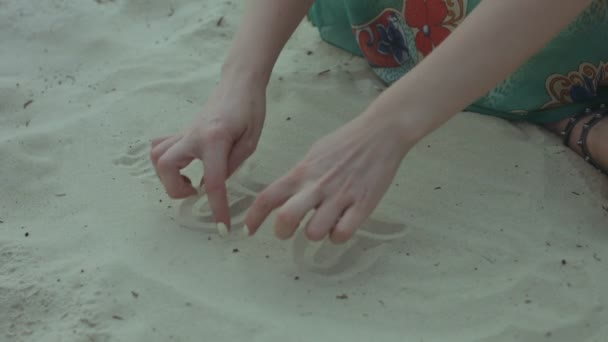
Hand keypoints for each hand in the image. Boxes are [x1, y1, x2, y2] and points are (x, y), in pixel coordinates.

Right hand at [150, 78, 265, 228]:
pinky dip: (165, 161)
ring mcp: (184, 132)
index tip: (222, 227)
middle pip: (166, 166)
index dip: (217, 208)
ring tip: (188, 181)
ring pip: (158, 157)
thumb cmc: (250, 109)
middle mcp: (193, 136)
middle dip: (176, 189)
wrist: (239, 83)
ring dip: (167, 176)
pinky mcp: (182, 131)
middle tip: (195, 193)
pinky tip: (183, 166)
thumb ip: (232, 165)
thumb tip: (215, 185)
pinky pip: (161, 147)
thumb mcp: (250, 141)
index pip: (212, 182)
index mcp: (215, 140)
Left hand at [244, 111, 413, 242]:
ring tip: (323, 224)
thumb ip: (299, 175)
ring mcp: (340, 196)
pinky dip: (339, 236)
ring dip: (315, 233)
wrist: (381, 133)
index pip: (268, 197)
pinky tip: (342, 225)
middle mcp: (317, 185)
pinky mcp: (363, 205)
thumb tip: (287, 194)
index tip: (248, 230)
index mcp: (302, 172)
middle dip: (282, 232)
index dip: (253, 217)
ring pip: (315, 232)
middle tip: (288, 231)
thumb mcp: (314, 154)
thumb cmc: (347, 142)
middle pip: (286, 218)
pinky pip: (343, 234)